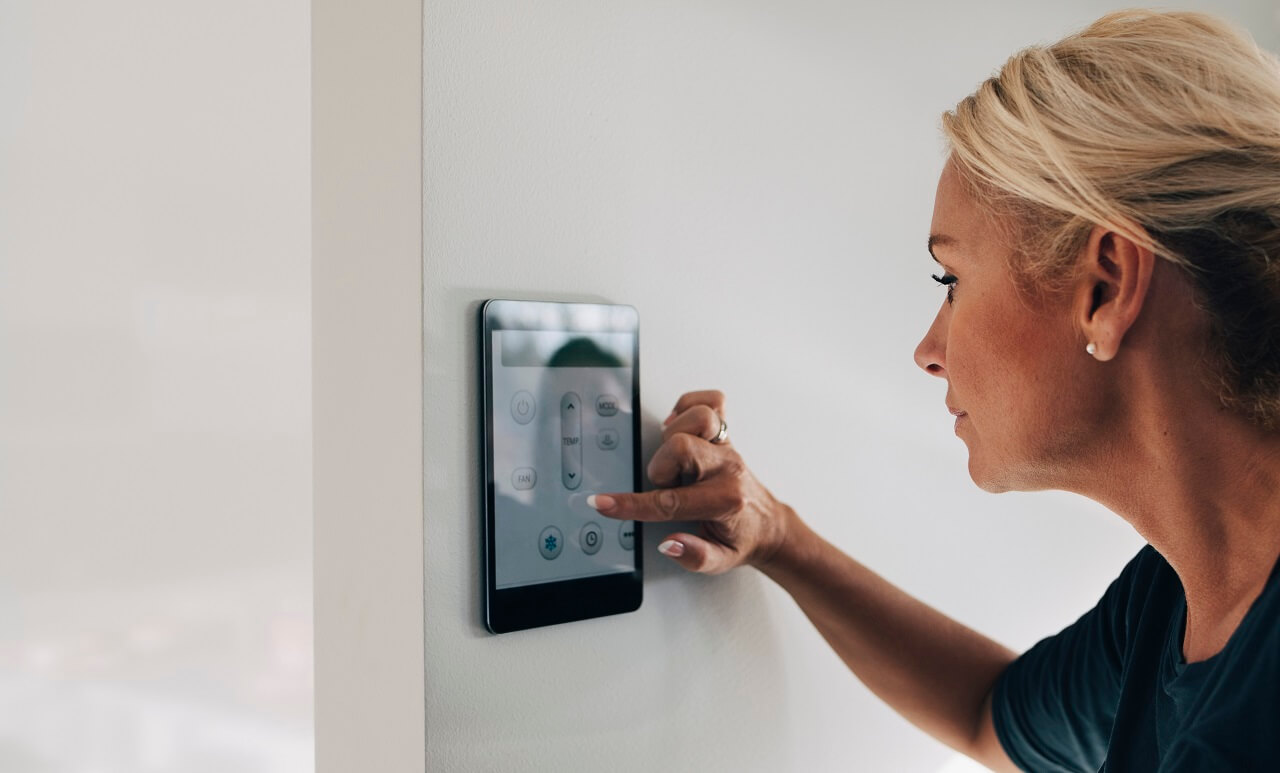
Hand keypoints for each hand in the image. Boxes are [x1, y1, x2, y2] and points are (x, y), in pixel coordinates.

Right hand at [589, 390, 793, 573]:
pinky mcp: (726, 435)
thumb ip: (694, 556)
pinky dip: (690, 407)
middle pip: (681, 447)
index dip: (631, 504)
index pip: (669, 502)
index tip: (605, 504)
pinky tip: (680, 427)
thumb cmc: (740, 539)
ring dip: (674, 434)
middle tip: (664, 484)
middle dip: (660, 467)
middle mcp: (727, 468)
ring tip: (672, 458)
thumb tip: (669, 543)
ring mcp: (727, 447)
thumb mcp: (720, 561)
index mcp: (724, 501)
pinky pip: (712, 402)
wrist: (767, 525)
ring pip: (698, 417)